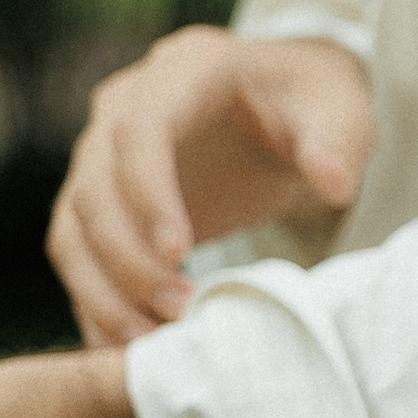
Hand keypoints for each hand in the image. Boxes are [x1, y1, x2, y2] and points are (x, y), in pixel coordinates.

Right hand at [47, 28, 374, 343]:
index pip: (140, 129)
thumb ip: (337, 143)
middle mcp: (126, 106)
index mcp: (184, 70)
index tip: (181, 253)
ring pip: (73, 227)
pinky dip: (96, 303)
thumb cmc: (315, 105)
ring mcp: (104, 155)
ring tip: (150, 341)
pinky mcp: (104, 203)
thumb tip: (333, 182)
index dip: (148, 192)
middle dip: (128, 257)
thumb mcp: (343, 112)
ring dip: (103, 289)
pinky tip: (128, 348)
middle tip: (178, 310)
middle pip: (94, 186)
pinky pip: (79, 255)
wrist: (289, 109)